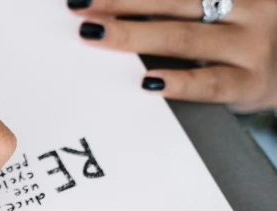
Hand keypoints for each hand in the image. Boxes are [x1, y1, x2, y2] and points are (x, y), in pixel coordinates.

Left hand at [69, 0, 276, 111]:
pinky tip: (148, 82)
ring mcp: (250, 45)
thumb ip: (180, 7)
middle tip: (80, 6)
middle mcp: (246, 7)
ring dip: (135, 34)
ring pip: (184, 37)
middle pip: (174, 0)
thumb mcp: (222, 10)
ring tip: (95, 34)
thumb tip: (119, 10)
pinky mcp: (251, 83)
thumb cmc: (245, 37)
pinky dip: (179, 82)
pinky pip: (211, 82)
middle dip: (122, 2)